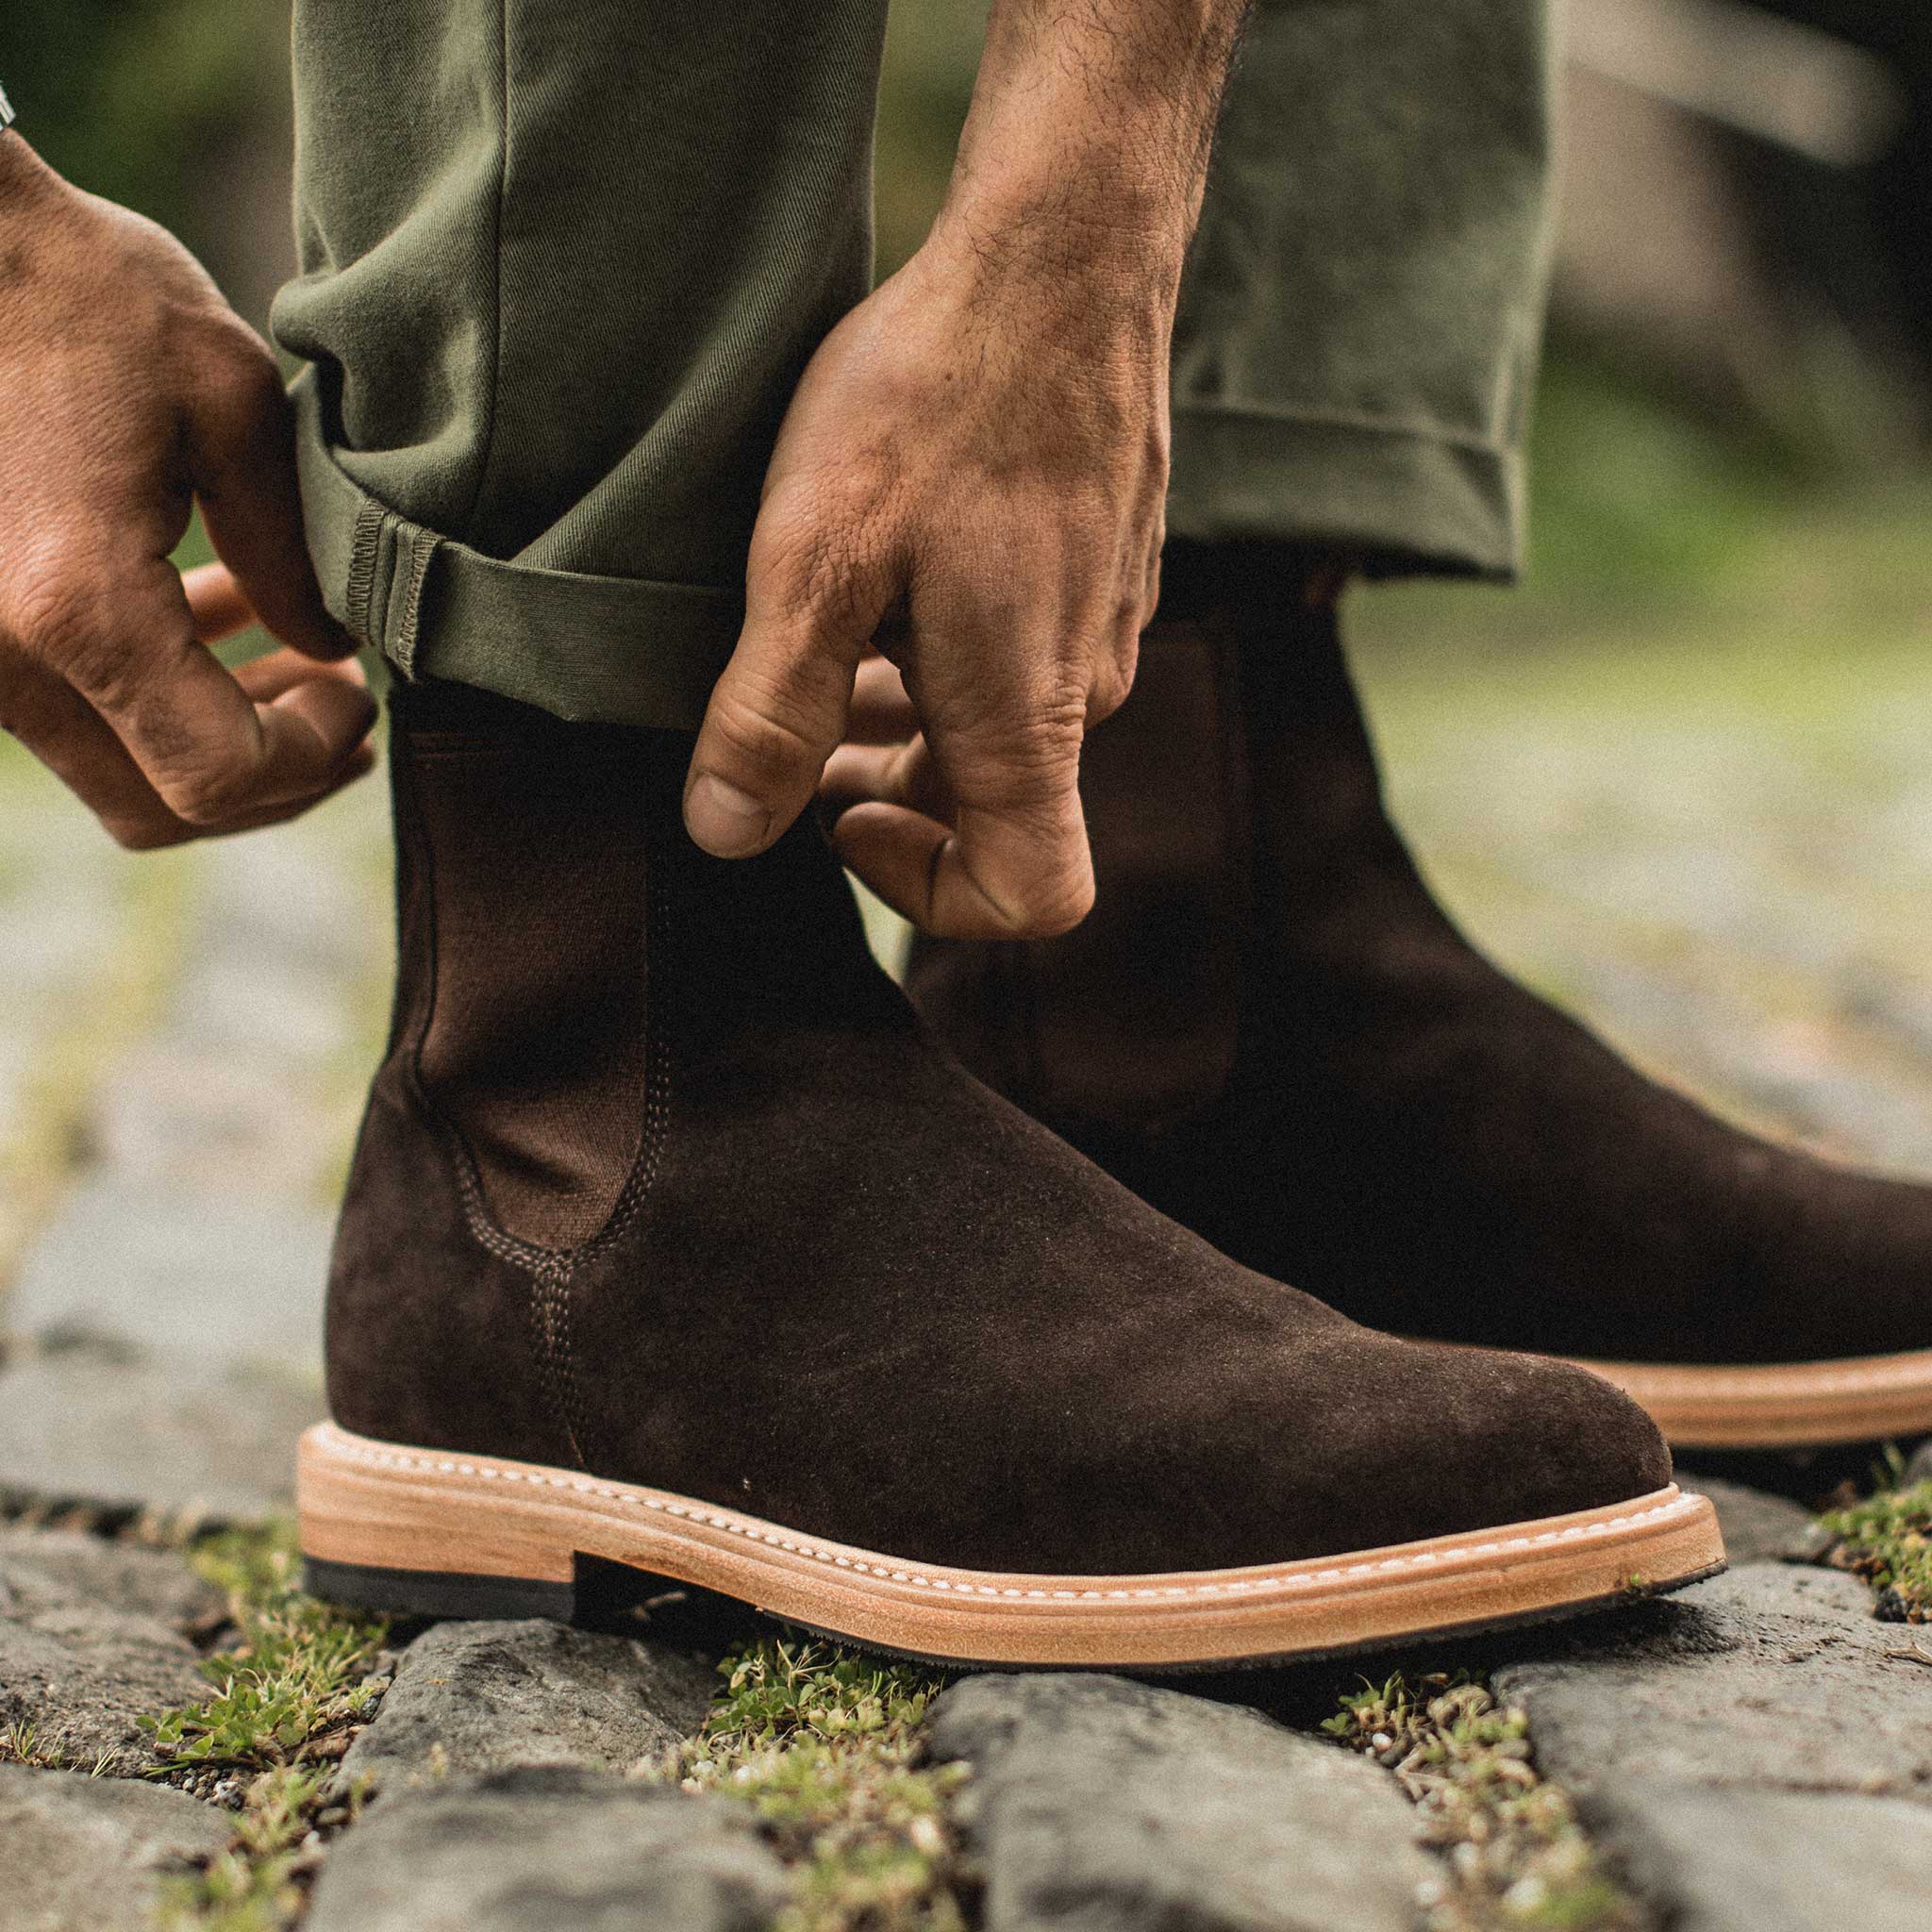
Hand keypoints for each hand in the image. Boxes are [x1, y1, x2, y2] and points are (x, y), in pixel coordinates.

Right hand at [0, 141, 376, 848]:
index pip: (219, 775)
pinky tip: (227, 618)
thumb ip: (291, 555)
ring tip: (306, 668)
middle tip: (349, 708)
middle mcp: (0, 657)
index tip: (359, 691)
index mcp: (76, 605)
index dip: (311, 755)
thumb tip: (331, 649)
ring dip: (223, 745)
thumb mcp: (231, 405)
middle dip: (278, 777)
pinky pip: (78, 719)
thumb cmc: (83, 295)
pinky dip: (162, 702)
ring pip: (120, 781)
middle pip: (167, 808)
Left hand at [683, 225, 1167, 937]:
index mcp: (1025, 720)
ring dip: (903, 716)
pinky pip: (1020, 649)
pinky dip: (944, 650)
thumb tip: (726, 835)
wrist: (1064, 255)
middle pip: (992, 809)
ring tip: (817, 645)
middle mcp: (1080, 689)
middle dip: (883, 793)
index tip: (841, 822)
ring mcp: (1098, 622)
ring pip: (997, 723)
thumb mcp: (816, 562)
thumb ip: (772, 714)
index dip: (931, 896)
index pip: (1032, 896)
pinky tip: (880, 571)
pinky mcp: (1098, 560)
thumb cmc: (940, 401)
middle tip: (791, 733)